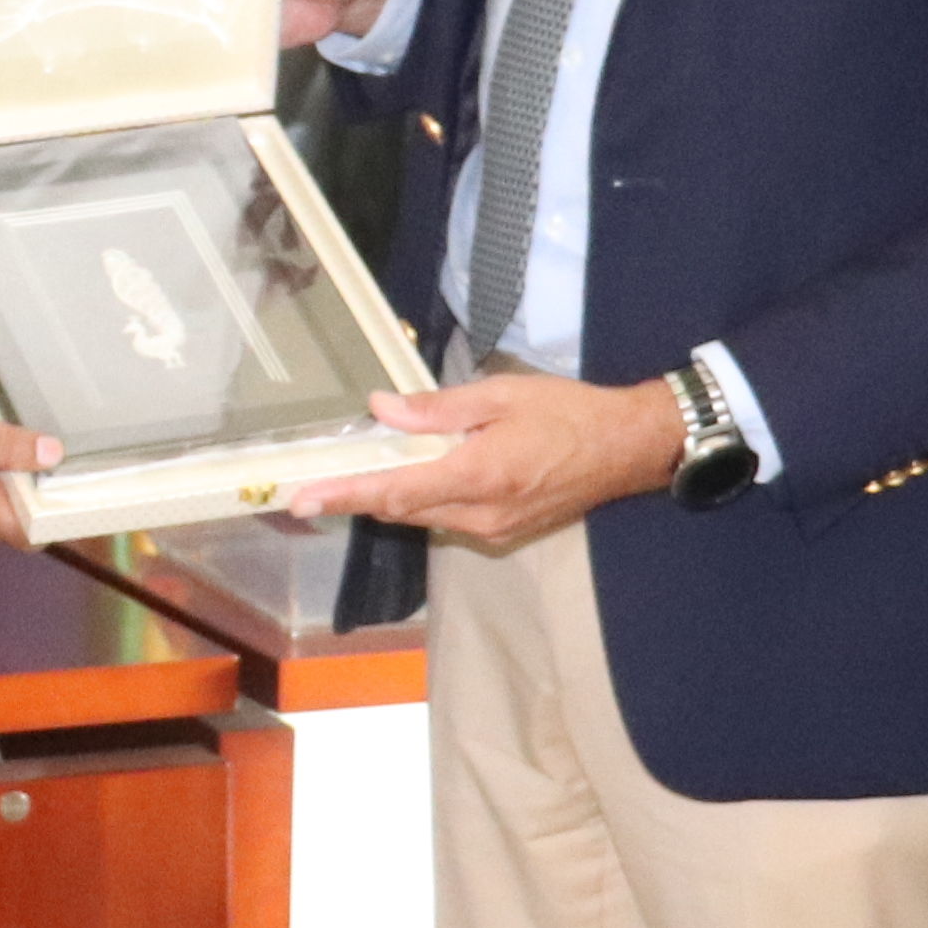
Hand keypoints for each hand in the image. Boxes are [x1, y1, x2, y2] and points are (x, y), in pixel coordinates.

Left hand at [285, 367, 687, 549]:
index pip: (394, 490)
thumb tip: (382, 409)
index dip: (344, 494)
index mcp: (477, 475)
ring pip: (423, 514)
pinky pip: (448, 516)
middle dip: (360, 492)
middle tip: (320, 476)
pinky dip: (427, 496)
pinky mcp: (503, 532)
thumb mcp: (500, 395)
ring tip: (372, 463)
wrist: (626, 449)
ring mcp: (492, 528)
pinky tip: (427, 469)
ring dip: (395, 492)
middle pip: (400, 507)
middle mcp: (480, 513)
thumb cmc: (567, 412)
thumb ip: (437, 409)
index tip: (301, 499)